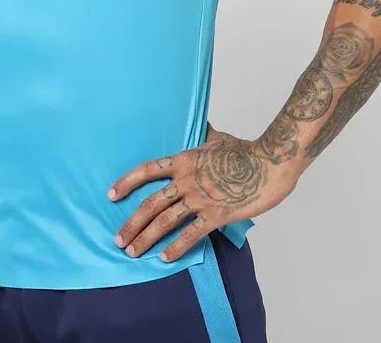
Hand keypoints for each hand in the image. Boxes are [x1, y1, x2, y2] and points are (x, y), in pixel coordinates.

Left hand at [108, 128, 295, 262]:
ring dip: (146, 237)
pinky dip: (176, 247)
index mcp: (184, 160)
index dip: (127, 181)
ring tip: (132, 251)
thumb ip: (204, 135)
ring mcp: (200, 198)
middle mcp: (186, 180)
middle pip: (151, 202)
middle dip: (132, 222)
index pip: (148, 170)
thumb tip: (201, 124)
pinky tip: (164, 257)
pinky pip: (191, 234)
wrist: (269, 163)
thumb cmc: (245, 151)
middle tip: (118, 239)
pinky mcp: (216, 215)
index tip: (111, 194)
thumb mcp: (218, 138)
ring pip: (165, 220)